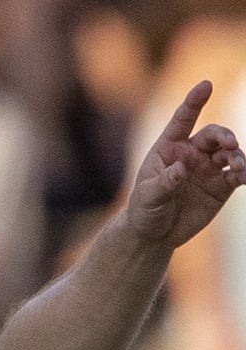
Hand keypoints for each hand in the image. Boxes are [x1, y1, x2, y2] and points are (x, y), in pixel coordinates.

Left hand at [127, 80, 245, 248]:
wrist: (154, 235)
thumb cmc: (144, 210)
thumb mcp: (147, 197)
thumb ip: (163, 183)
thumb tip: (181, 169)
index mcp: (169, 148)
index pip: (183, 120)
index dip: (194, 102)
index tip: (206, 85)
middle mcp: (192, 153)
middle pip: (214, 135)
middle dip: (224, 136)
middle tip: (229, 144)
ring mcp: (209, 167)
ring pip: (229, 153)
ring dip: (237, 156)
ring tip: (237, 167)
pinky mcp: (221, 185)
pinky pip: (238, 175)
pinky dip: (245, 173)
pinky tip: (245, 176)